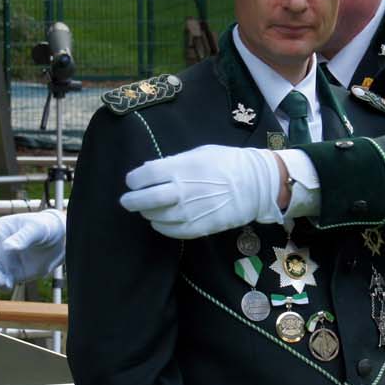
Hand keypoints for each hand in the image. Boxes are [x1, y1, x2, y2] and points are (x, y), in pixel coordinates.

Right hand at [0, 209, 65, 288]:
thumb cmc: (45, 227)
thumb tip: (7, 248)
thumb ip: (22, 237)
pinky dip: (2, 286)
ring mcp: (3, 262)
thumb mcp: (36, 228)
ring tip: (3, 282)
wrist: (59, 241)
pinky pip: (2, 283)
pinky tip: (8, 285)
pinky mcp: (12, 274)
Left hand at [120, 145, 281, 239]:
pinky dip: (161, 226)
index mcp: (181, 168)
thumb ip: (174, 162)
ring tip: (149, 209)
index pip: (145, 176)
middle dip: (131, 201)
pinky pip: (171, 231)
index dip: (134, 179)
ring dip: (148, 213)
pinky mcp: (198, 227)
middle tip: (127, 201)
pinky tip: (161, 221)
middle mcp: (181, 191)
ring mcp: (189, 212)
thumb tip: (151, 170)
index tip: (133, 181)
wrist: (256, 185)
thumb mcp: (200, 153)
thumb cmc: (227, 163)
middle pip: (144, 200)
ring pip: (155, 217)